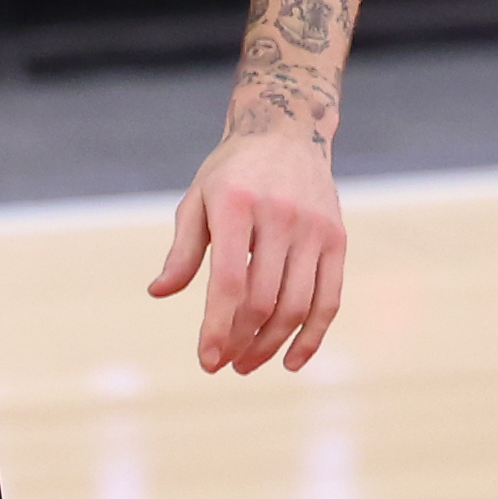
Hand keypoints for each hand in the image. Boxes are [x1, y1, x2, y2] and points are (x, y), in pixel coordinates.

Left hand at [150, 125, 346, 372]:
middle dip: (240, 340)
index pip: (230, 282)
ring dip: (272, 345)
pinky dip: (313, 335)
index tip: (206, 360)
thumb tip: (159, 292)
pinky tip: (292, 360)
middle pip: (264, 299)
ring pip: (298, 305)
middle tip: (221, 365)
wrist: (286, 133)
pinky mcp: (338, 240)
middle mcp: (280, 218)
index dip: (217, 326)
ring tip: (246, 364)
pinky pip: (330, 298)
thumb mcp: (196, 201)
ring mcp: (315, 230)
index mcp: (237, 207)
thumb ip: (183, 250)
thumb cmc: (230, 173)